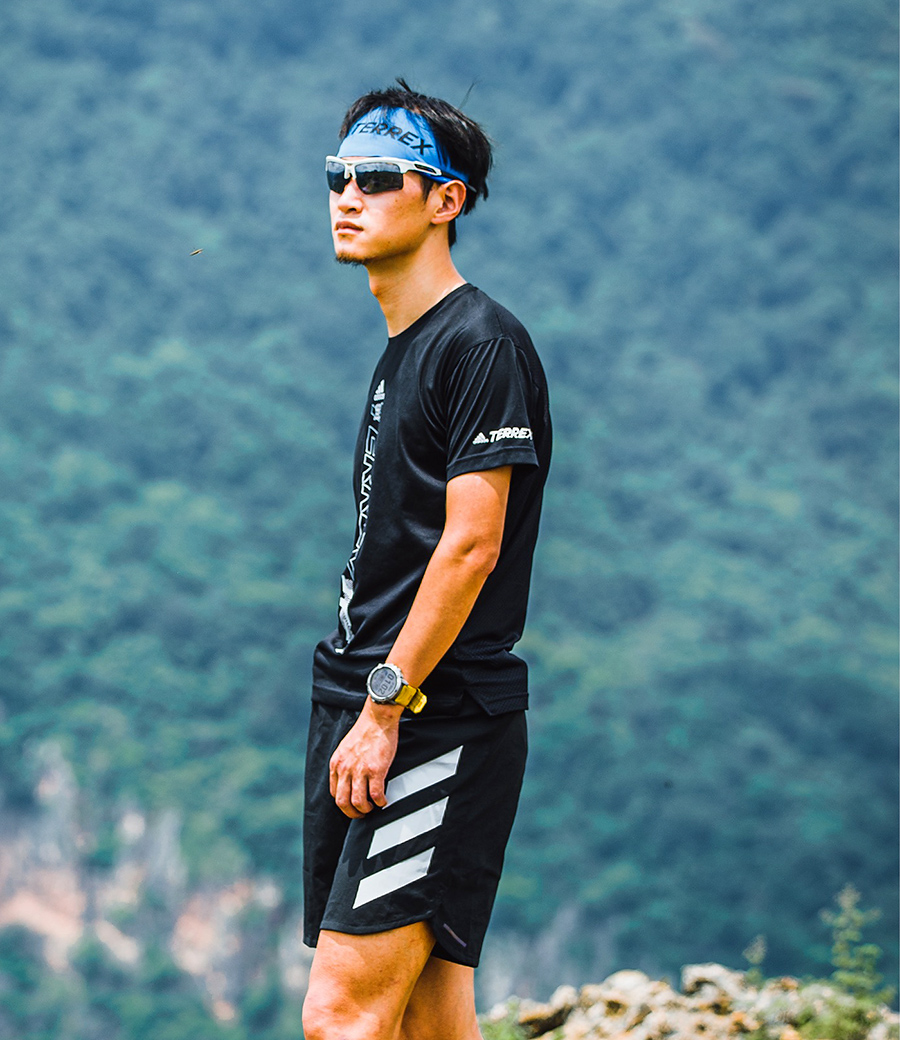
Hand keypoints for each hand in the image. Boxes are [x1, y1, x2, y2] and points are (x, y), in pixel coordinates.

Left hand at [329, 700, 401, 817]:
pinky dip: (380, 802)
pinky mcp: (375, 770)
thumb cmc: (365, 731)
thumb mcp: (345, 748)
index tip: (352, 805)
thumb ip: (344, 764)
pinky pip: (376, 795)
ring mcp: (360, 770)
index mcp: (336, 764)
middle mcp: (345, 769)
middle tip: (361, 814)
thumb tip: (349, 779)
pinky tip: (384, 801)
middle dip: (352, 813)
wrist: (377, 718)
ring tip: (373, 807)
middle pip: (342, 802)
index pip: (335, 793)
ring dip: (366, 810)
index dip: (344, 803)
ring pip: (358, 802)